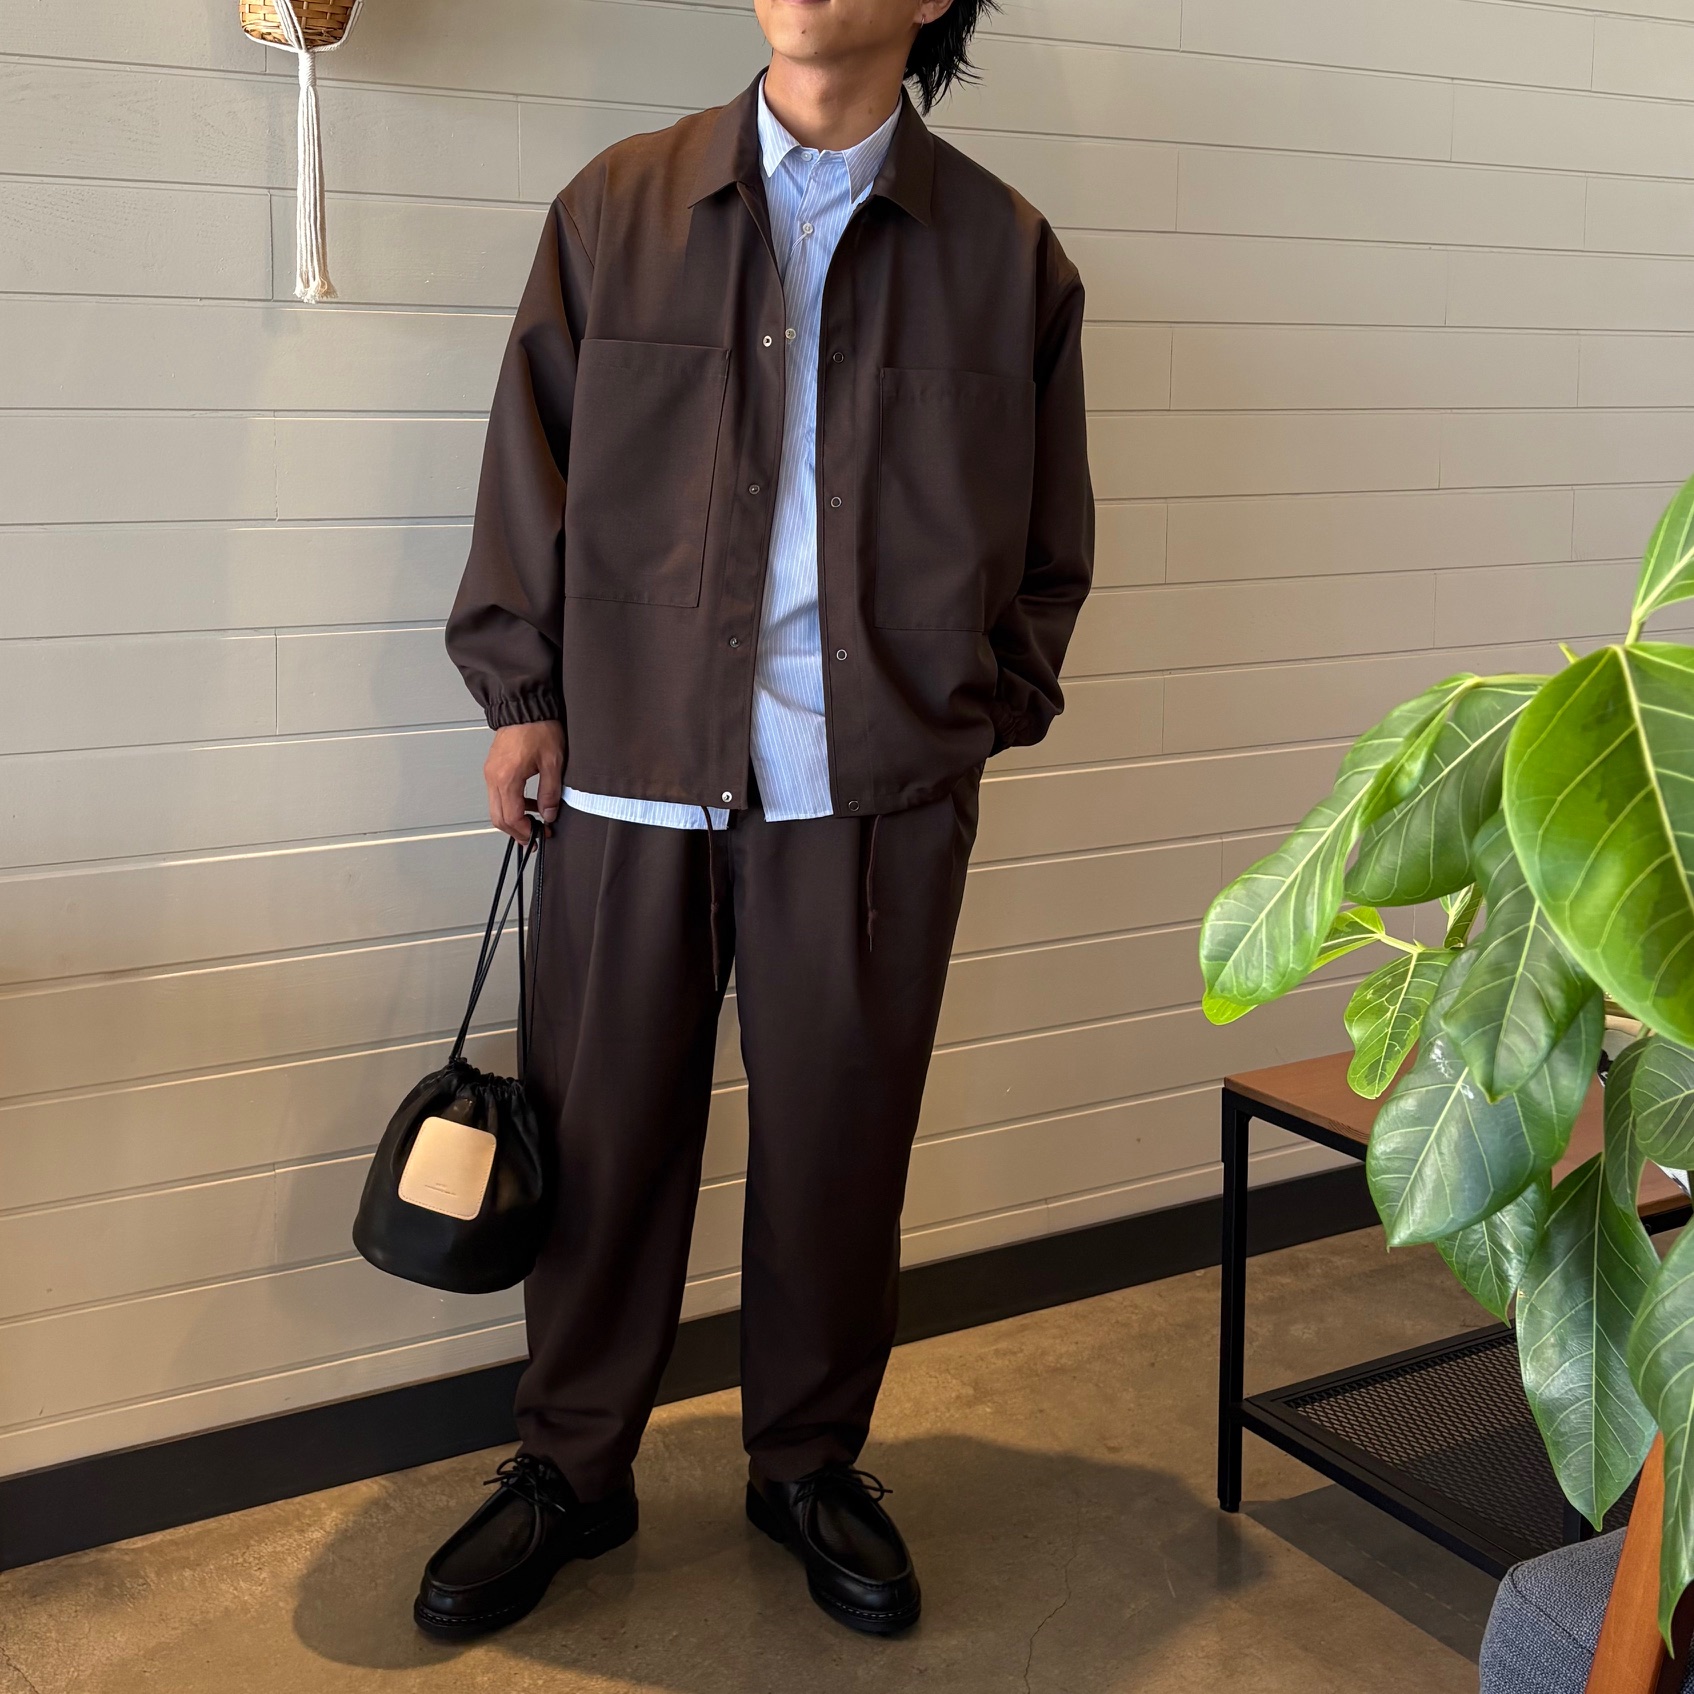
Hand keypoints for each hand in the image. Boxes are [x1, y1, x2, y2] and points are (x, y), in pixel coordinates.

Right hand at [483, 720, 563, 842]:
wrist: (525, 706)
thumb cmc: (539, 728)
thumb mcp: (553, 762)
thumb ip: (550, 792)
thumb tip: (549, 814)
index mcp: (507, 778)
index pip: (512, 817)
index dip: (526, 832)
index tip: (540, 837)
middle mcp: (493, 778)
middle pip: (498, 818)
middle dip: (517, 832)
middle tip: (535, 838)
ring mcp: (490, 773)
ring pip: (496, 808)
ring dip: (514, 819)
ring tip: (535, 822)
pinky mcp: (492, 769)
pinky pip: (497, 795)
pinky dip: (511, 805)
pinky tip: (529, 804)